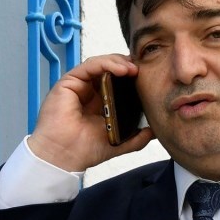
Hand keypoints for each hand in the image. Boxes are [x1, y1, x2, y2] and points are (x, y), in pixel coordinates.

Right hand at [27, 54, 154, 171]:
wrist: (64, 157)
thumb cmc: (84, 150)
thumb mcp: (119, 142)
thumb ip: (136, 138)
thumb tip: (154, 132)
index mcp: (100, 103)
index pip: (117, 82)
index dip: (131, 78)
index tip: (147, 78)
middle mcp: (89, 92)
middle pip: (109, 69)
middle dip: (127, 66)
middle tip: (143, 70)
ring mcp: (78, 86)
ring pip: (100, 64)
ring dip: (119, 63)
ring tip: (133, 69)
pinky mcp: (68, 83)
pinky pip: (89, 66)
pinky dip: (106, 64)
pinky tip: (121, 69)